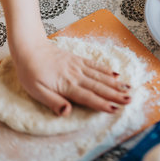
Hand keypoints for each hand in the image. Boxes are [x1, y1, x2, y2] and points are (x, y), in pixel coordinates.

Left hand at [11, 38, 131, 116]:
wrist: (29, 48)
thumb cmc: (30, 72)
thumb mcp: (36, 91)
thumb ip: (53, 102)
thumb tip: (67, 112)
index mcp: (66, 85)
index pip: (87, 97)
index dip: (101, 103)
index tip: (114, 108)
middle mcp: (76, 76)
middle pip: (99, 87)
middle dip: (115, 94)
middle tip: (129, 99)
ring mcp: (78, 66)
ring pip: (100, 76)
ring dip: (115, 83)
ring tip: (128, 88)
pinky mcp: (78, 60)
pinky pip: (95, 65)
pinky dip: (106, 70)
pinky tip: (115, 74)